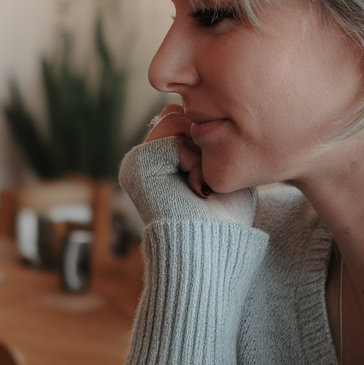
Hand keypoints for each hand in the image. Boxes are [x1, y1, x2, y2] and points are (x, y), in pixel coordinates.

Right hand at [145, 104, 255, 226]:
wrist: (211, 251)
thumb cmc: (225, 220)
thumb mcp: (224, 173)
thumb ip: (213, 143)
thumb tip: (209, 113)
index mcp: (164, 160)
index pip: (189, 119)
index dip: (212, 139)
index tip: (215, 181)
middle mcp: (148, 157)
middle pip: (183, 113)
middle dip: (206, 142)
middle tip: (208, 183)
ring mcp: (140, 159)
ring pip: (178, 119)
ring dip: (201, 151)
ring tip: (201, 185)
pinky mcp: (138, 162)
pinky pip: (174, 134)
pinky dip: (194, 159)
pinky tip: (194, 187)